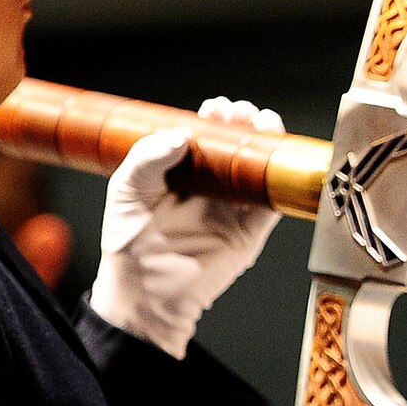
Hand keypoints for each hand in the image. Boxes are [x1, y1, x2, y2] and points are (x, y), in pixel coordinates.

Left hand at [89, 97, 283, 357]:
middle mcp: (210, 188)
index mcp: (180, 175)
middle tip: (242, 114)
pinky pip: (272, 204)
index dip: (213, 119)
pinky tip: (280, 160)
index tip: (215, 108)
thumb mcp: (125, 193)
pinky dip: (281, 182)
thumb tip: (182, 135)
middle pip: (236, 147)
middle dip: (244, 123)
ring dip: (268, 143)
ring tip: (266, 124)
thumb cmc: (127, 249)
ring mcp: (232, 209)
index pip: (203, 138)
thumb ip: (147, 159)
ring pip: (259, 169)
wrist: (144, 297)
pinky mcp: (250, 233)